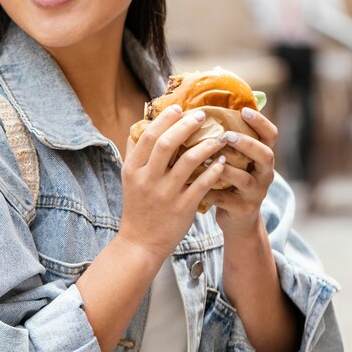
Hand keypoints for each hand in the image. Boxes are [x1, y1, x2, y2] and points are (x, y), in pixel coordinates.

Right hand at [119, 106, 227, 263]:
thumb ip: (134, 151)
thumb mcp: (129, 178)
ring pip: (188, 161)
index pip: (148, 136)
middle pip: (167, 144)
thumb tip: (141, 124)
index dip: (165, 120)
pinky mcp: (182, 208)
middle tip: (201, 116)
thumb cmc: (138, 206)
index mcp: (133, 169)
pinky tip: (222, 160)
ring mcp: (165, 194)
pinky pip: (202, 183)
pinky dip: (214, 169)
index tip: (179, 108)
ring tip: (219, 137)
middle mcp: (148, 179)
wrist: (140, 242)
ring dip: (206, 145)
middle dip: (186, 126)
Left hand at [201, 107, 276, 236]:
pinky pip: (228, 200)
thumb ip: (228, 139)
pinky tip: (198, 186)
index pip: (270, 135)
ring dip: (226, 169)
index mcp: (262, 156)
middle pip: (265, 155)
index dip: (260, 122)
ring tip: (207, 160)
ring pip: (246, 179)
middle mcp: (264, 173)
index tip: (244, 110)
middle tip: (227, 136)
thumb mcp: (236, 159)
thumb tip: (209, 106)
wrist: (239, 220)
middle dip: (247, 144)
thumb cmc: (231, 180)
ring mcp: (256, 192)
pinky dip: (212, 193)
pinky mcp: (243, 209)